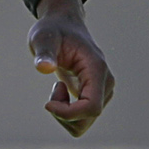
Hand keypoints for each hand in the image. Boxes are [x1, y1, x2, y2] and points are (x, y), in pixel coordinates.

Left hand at [28, 0, 112, 137]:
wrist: (63, 25)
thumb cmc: (53, 30)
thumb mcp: (43, 38)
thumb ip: (44, 52)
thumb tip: (44, 67)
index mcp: (96, 69)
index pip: (91, 107)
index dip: (68, 113)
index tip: (47, 103)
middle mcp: (105, 82)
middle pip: (87, 119)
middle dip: (63, 114)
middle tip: (53, 90)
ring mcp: (103, 91)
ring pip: (83, 123)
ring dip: (63, 113)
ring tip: (57, 87)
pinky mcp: (96, 95)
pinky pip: (81, 119)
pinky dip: (65, 112)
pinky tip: (61, 90)